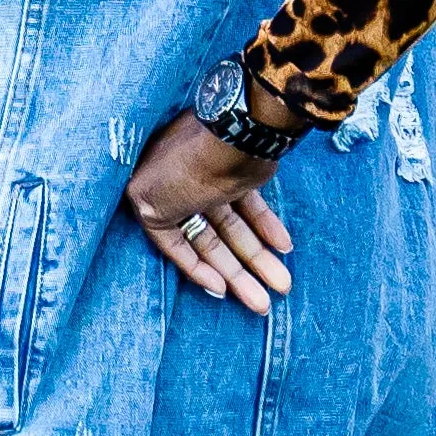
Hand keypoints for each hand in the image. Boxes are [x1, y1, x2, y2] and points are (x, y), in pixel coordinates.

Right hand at [126, 108, 296, 315]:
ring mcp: (211, 182)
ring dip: (259, 259)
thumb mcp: (153, 204)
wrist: (232, 130)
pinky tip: (284, 247)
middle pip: (211, 242)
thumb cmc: (187, 169)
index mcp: (151, 196)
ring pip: (235, 229)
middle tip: (262, 305)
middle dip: (239, 275)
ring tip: (282, 286)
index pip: (174, 245)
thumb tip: (177, 247)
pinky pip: (252, 208)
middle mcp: (180, 191)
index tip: (223, 292)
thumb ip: (162, 230)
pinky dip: (268, 227)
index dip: (198, 271)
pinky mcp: (239, 176)